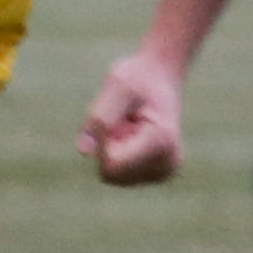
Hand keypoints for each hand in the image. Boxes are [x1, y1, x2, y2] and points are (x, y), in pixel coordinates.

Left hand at [78, 50, 185, 185]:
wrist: (161, 76)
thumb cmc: (138, 78)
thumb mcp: (116, 86)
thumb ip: (99, 117)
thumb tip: (83, 152)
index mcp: (162, 142)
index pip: (111, 164)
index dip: (100, 142)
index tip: (111, 117)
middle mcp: (168, 164)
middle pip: (111, 174)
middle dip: (107, 147)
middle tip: (123, 121)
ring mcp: (165, 172)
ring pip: (113, 176)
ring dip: (112, 150)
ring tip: (129, 127)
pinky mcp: (158, 175)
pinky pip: (119, 174)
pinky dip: (118, 155)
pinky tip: (133, 136)